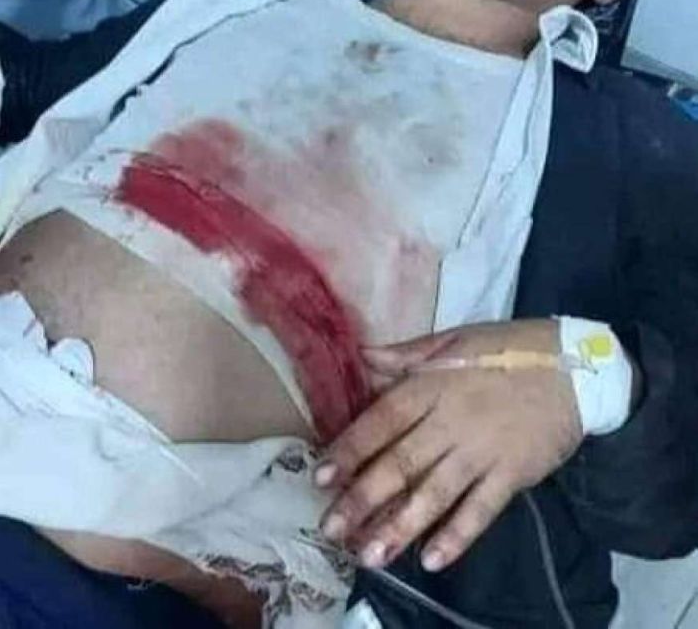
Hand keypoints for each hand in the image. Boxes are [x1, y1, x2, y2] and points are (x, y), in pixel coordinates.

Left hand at [315, 318, 582, 572]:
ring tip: (370, 556)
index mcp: (433, 384)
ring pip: (435, 492)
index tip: (320, 476)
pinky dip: (458, 534)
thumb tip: (363, 355)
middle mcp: (452, 421)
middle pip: (402, 463)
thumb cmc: (509, 349)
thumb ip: (407, 353)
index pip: (384, 420)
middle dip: (363, 497)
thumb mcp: (455, 339)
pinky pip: (482, 510)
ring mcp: (484, 451)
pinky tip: (433, 559)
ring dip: (401, 526)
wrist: (577, 366)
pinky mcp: (513, 474)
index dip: (351, 448)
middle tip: (331, 528)